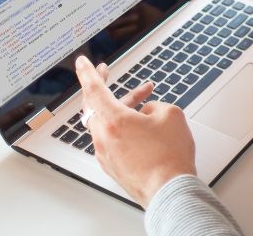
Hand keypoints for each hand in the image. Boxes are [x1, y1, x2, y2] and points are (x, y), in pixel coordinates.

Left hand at [74, 55, 196, 207]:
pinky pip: (112, 138)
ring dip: (121, 107)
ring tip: (144, 100)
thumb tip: (146, 111)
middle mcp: (104, 137)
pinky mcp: (112, 166)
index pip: (93, 89)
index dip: (87, 72)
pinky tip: (142, 127)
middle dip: (104, 86)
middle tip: (106, 72)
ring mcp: (106, 153)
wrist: (169, 190)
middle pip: (96, 104)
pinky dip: (122, 127)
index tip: (81, 62)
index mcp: (113, 120)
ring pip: (106, 121)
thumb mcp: (171, 115)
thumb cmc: (169, 157)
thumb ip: (155, 105)